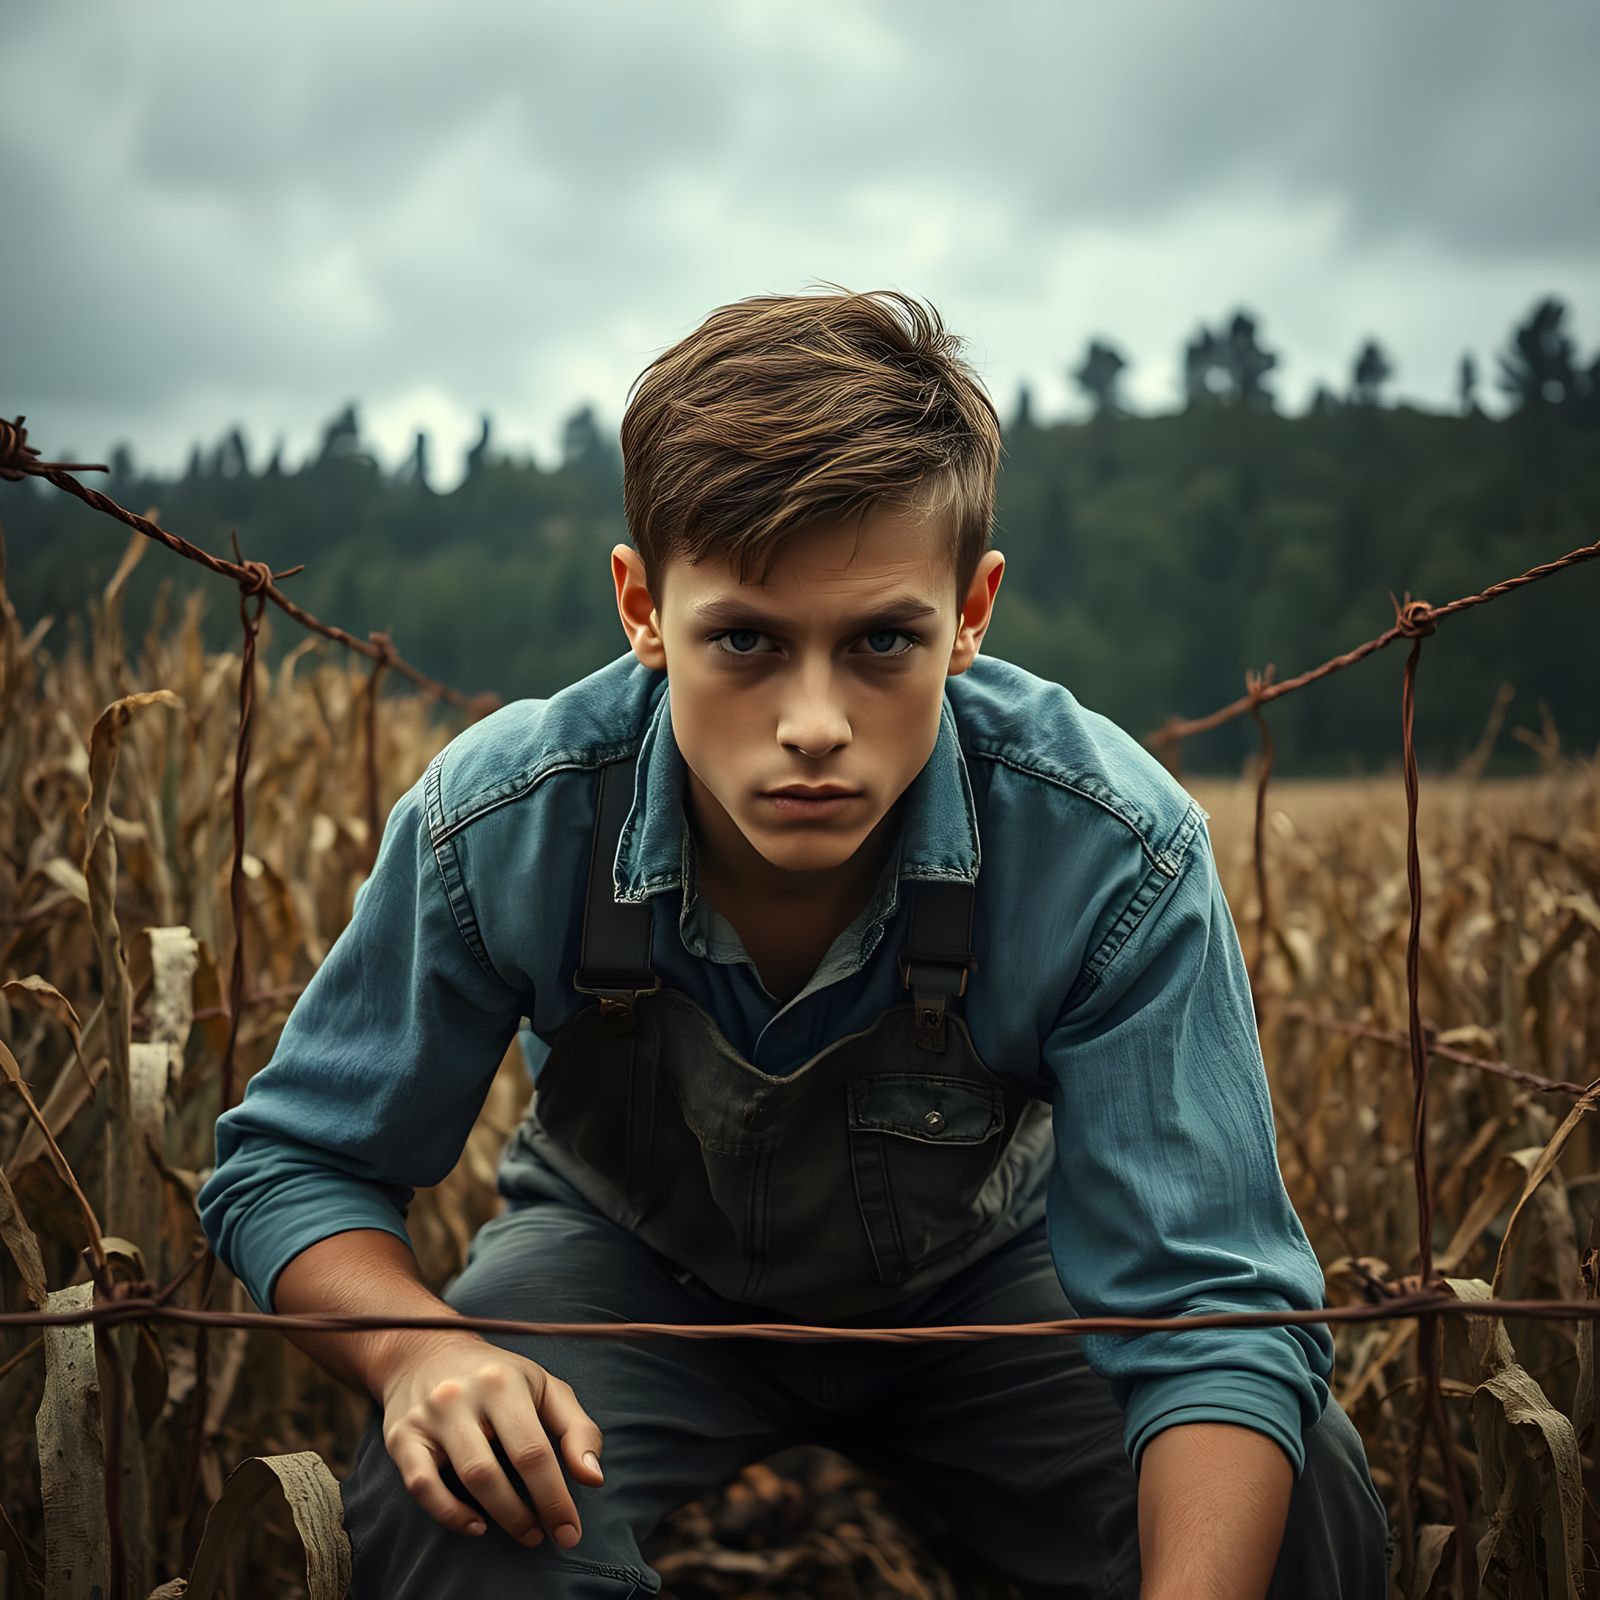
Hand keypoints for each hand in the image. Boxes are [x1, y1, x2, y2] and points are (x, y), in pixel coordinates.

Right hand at [374, 1331, 605, 1549]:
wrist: (426, 1350)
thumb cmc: (499, 1375)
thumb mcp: (544, 1386)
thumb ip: (576, 1428)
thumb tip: (592, 1479)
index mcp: (504, 1381)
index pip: (535, 1450)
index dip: (555, 1497)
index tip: (570, 1531)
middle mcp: (462, 1396)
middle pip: (496, 1470)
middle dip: (527, 1513)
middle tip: (546, 1537)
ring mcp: (429, 1416)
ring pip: (464, 1479)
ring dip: (499, 1516)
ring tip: (523, 1531)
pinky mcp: (401, 1437)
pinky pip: (422, 1486)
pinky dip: (449, 1514)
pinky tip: (476, 1525)